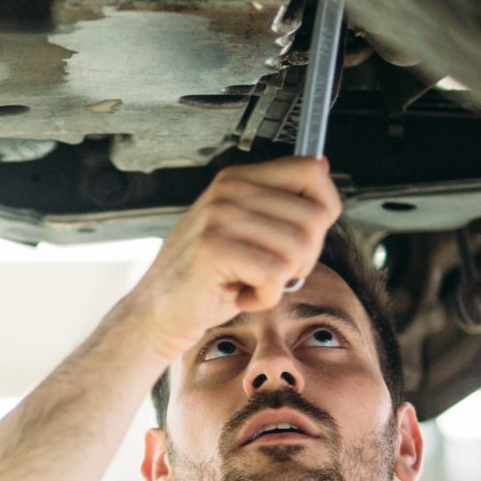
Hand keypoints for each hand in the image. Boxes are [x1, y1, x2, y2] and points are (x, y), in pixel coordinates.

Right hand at [120, 159, 341, 358]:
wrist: (155, 313)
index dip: (325, 208)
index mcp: (237, 180)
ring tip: (251, 283)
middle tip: (272, 273)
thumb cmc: (206, 279)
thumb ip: (279, 203)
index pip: (311, 171)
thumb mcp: (246, 232)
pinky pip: (274, 275)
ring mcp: (218, 217)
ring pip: (298, 248)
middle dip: (304, 257)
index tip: (307, 237)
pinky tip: (241, 296)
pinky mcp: (213, 249)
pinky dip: (264, 297)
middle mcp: (228, 190)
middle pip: (314, 218)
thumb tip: (322, 167)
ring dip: (281, 280)